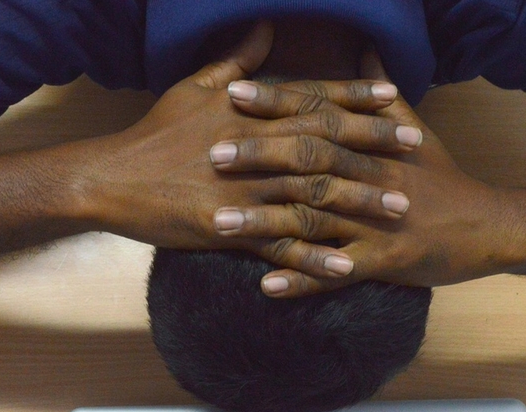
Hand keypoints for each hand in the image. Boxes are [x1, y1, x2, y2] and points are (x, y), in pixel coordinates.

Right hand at [84, 23, 422, 273]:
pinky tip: (347, 268)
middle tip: (416, 154)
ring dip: (357, 205)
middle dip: (373, 148)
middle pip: (325, 145)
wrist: (109, 178)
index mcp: (250, 113)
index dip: (356, 100)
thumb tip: (263, 29)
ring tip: (398, 213)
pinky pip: (280, 247)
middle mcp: (253, 148)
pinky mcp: (228, 231)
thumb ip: (236, 60)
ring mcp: (243, 191)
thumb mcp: (193, 85)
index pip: (313, 100)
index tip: (396, 100)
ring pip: (311, 196)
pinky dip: (314, 259)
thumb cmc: (153, 132)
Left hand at [211, 51, 520, 294]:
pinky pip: (336, 273)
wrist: (490, 227)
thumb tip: (365, 47)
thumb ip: (380, 95)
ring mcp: (375, 222)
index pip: (317, 115)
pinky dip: (301, 279)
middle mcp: (370, 178)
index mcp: (371, 145)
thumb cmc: (444, 179)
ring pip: (313, 218)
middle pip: (308, 162)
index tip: (231, 93)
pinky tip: (266, 286)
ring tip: (218, 223)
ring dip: (264, 221)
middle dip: (258, 158)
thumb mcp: (416, 130)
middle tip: (211, 156)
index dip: (275, 103)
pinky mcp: (385, 261)